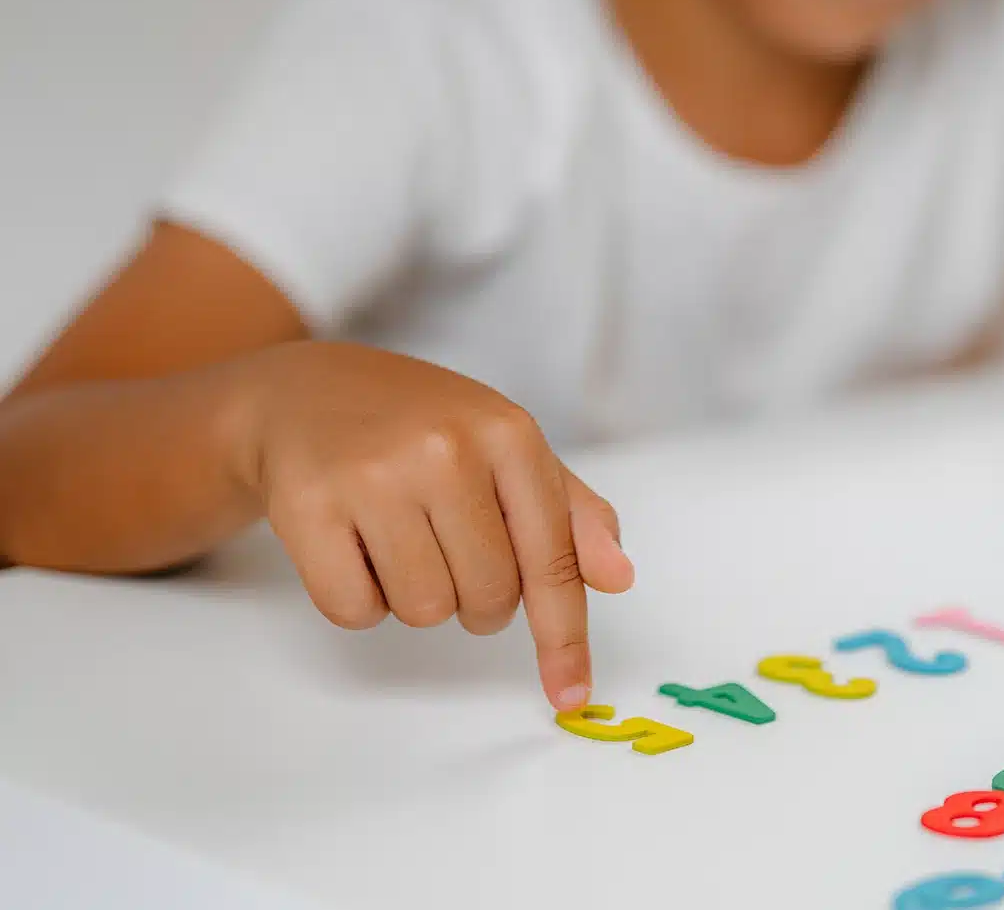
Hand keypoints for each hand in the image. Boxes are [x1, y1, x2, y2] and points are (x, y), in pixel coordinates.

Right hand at [230, 341, 631, 709]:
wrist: (307, 390)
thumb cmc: (422, 427)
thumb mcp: (508, 449)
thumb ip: (572, 514)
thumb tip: (618, 577)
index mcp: (509, 433)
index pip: (553, 558)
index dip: (564, 635)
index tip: (571, 692)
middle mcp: (445, 449)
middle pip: (488, 598)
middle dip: (474, 597)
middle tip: (447, 548)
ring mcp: (373, 475)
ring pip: (423, 611)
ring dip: (414, 596)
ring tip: (396, 537)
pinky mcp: (306, 505)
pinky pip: (353, 610)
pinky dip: (358, 598)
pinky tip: (353, 544)